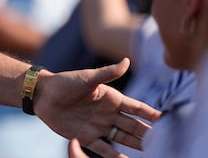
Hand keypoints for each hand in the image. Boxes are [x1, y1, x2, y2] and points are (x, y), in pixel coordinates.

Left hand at [34, 59, 160, 156]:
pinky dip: (116, 156)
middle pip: (134, 126)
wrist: (42, 95)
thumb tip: (127, 61)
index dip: (151, 114)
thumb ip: (107, 72)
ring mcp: (99, 126)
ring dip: (137, 145)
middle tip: (164, 142)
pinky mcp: (86, 137)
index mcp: (112, 98)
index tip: (167, 121)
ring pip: (124, 138)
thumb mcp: (87, 77)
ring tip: (153, 152)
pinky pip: (105, 149)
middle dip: (148, 134)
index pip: (137, 108)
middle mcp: (109, 114)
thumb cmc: (64, 82)